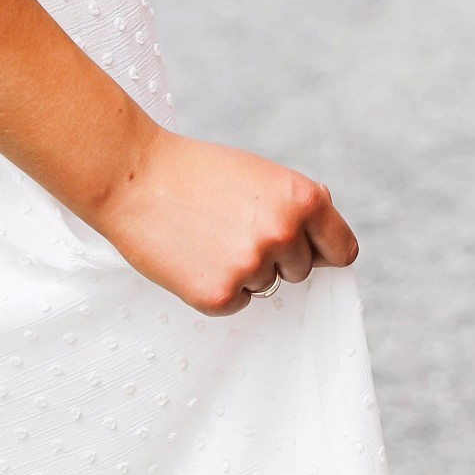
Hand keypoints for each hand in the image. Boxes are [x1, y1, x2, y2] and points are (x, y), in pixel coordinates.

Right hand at [90, 126, 358, 315]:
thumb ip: (296, 208)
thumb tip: (324, 250)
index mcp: (302, 198)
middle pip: (302, 270)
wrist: (133, 177)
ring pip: (266, 284)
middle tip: (232, 226)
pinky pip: (236, 302)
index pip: (342, 249)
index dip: (323, 249)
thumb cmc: (197, 171)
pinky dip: (218, 287)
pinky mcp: (220, 296)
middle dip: (276, 255)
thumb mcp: (260, 174)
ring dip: (244, 270)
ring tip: (207, 235)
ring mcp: (252, 267)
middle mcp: (284, 233)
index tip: (310, 251)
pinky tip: (193, 255)